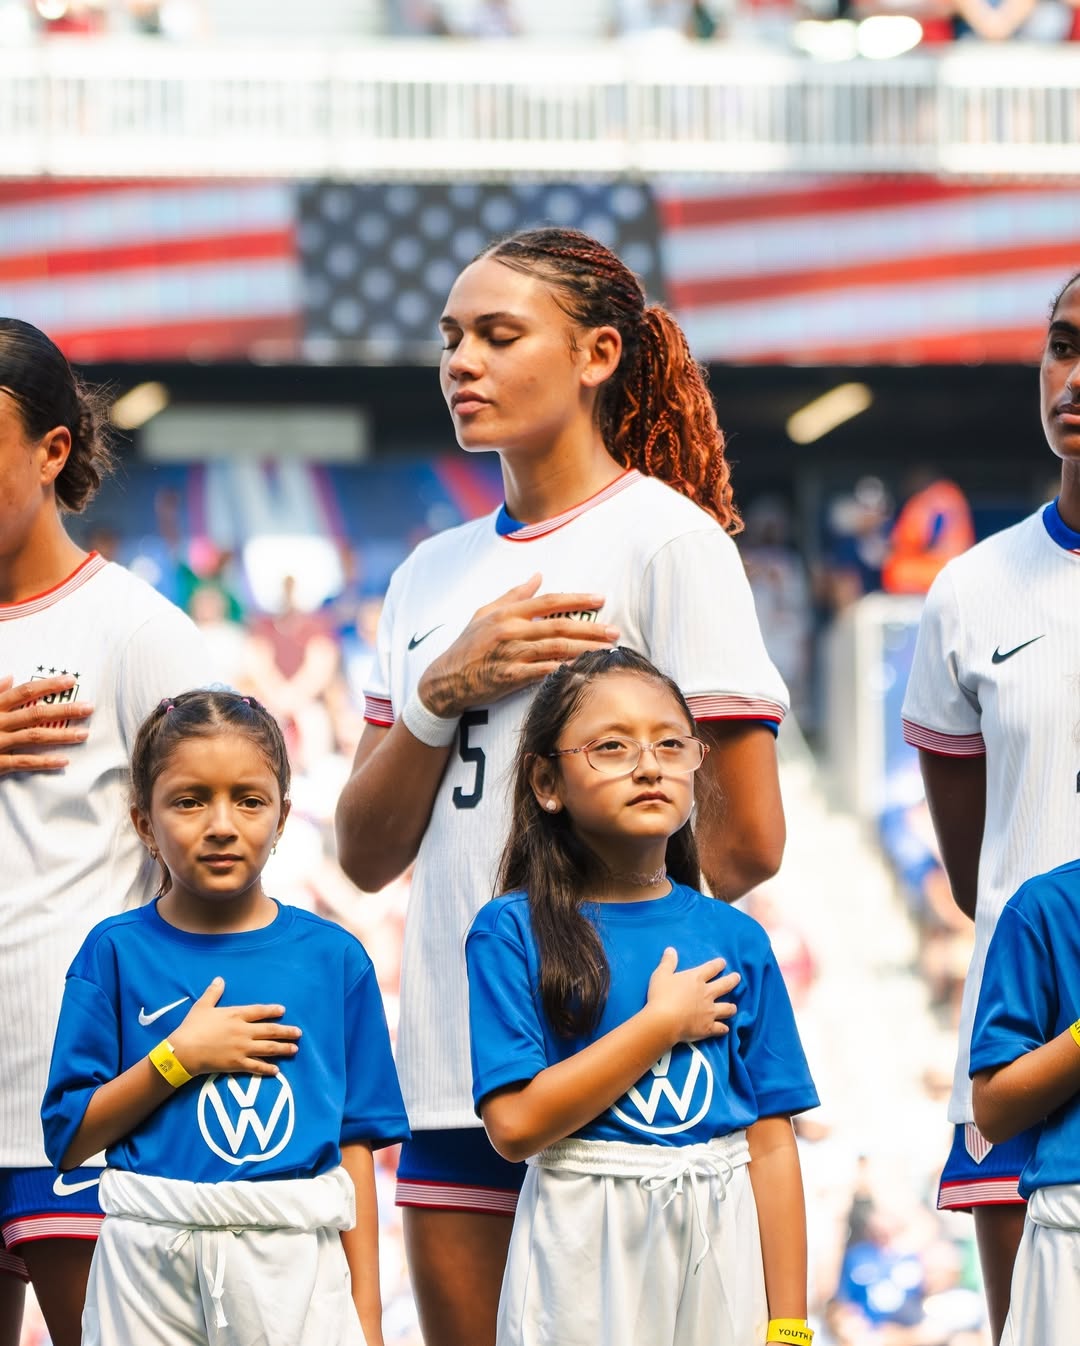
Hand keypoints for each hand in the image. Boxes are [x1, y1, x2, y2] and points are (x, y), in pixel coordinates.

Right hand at [0, 674, 92, 774]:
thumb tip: (10, 676)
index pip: (24, 692)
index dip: (48, 685)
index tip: (71, 680)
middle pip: (35, 713)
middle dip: (64, 710)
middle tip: (89, 708)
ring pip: (33, 737)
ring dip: (61, 735)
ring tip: (84, 734)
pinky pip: (23, 763)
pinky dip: (44, 762)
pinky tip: (64, 761)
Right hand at [169, 978, 301, 1076]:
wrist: (184, 1051)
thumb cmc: (192, 1027)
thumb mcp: (202, 1006)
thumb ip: (213, 993)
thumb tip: (219, 979)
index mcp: (236, 1015)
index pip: (259, 1011)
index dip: (272, 1010)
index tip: (283, 1011)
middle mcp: (243, 1031)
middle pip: (270, 1030)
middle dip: (286, 1031)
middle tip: (299, 1033)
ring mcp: (242, 1048)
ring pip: (268, 1048)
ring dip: (283, 1049)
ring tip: (294, 1049)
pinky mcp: (237, 1064)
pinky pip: (256, 1066)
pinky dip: (267, 1068)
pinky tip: (277, 1070)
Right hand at [417, 574, 618, 717]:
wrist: (446, 678)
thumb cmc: (468, 644)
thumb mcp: (486, 613)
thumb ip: (514, 594)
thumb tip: (538, 576)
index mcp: (507, 612)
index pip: (549, 601)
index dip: (577, 599)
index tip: (600, 599)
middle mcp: (511, 630)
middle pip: (558, 626)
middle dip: (590, 628)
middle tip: (614, 630)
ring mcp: (510, 654)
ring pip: (554, 648)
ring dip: (584, 649)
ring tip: (607, 650)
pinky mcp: (509, 677)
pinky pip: (541, 672)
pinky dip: (562, 670)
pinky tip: (581, 670)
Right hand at [646, 947, 739, 1042]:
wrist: (664, 1020)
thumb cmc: (661, 996)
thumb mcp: (661, 975)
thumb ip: (668, 962)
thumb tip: (671, 950)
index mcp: (696, 979)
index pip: (711, 968)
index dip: (718, 964)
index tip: (723, 962)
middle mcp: (707, 993)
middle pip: (725, 985)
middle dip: (732, 980)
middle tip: (737, 977)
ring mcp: (710, 1011)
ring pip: (727, 1008)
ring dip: (731, 1007)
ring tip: (734, 1007)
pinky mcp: (708, 1027)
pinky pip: (721, 1028)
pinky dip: (723, 1029)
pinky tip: (725, 1029)